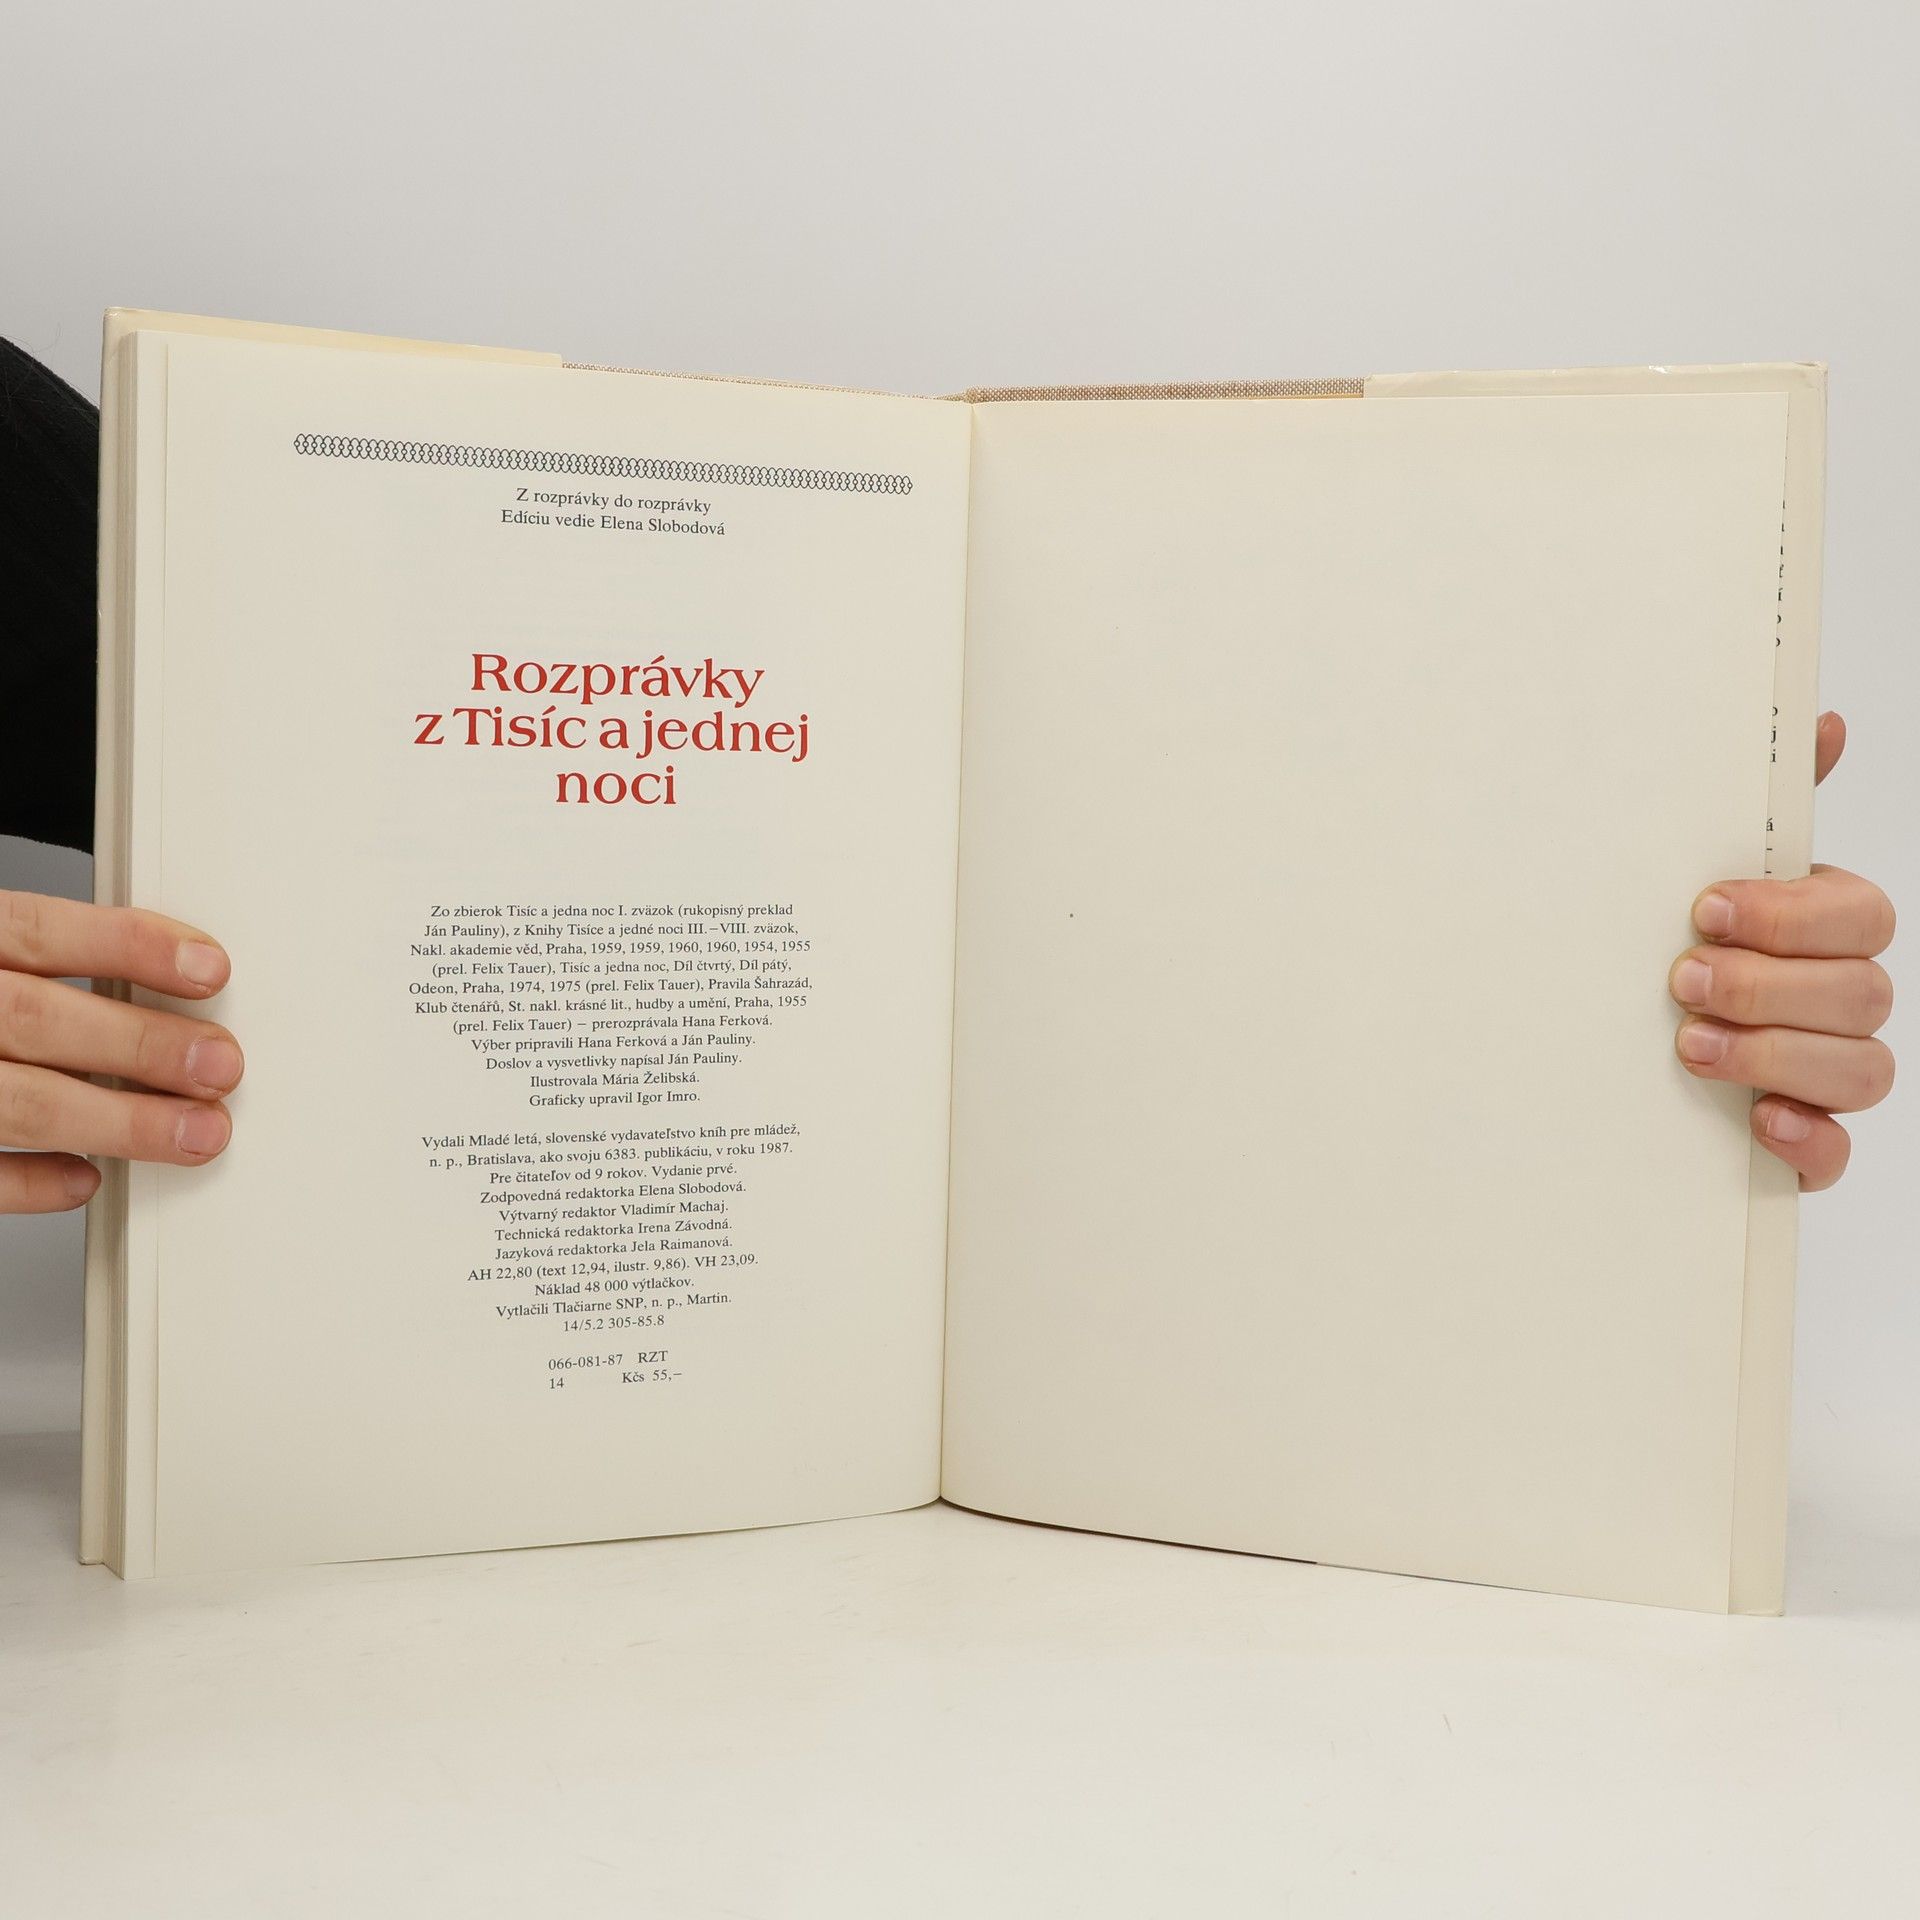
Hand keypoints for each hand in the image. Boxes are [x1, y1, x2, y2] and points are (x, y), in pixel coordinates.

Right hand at [0, 892, 241, 1213]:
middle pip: (35, 1019)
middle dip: (141, 1047)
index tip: (207, 970)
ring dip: (117, 1121)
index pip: (32, 930)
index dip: (126, 947)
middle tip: (220, 1065)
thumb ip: (21, 961)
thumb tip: (150, 978)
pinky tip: (85, 1178)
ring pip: (16, 1102)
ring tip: (194, 1132)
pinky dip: (27, 1180)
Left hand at [1670, 712, 1894, 1189]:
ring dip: (1775, 1054)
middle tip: (1680, 982)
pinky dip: (1806, 1138)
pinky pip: (1839, 1152)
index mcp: (1825, 930)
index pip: (1861, 915)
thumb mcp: (1697, 871)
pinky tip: (1755, 1118)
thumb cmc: (1674, 945)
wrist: (1609, 1044)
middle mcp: (1840, 1002)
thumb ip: (1761, 807)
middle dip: (1767, 986)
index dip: (1789, 915)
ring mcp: (1830, 1075)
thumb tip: (1822, 722)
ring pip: (1863, 1069)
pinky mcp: (1808, 1144)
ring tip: (1690, 1046)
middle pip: (1862, 992)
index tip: (1703, 910)